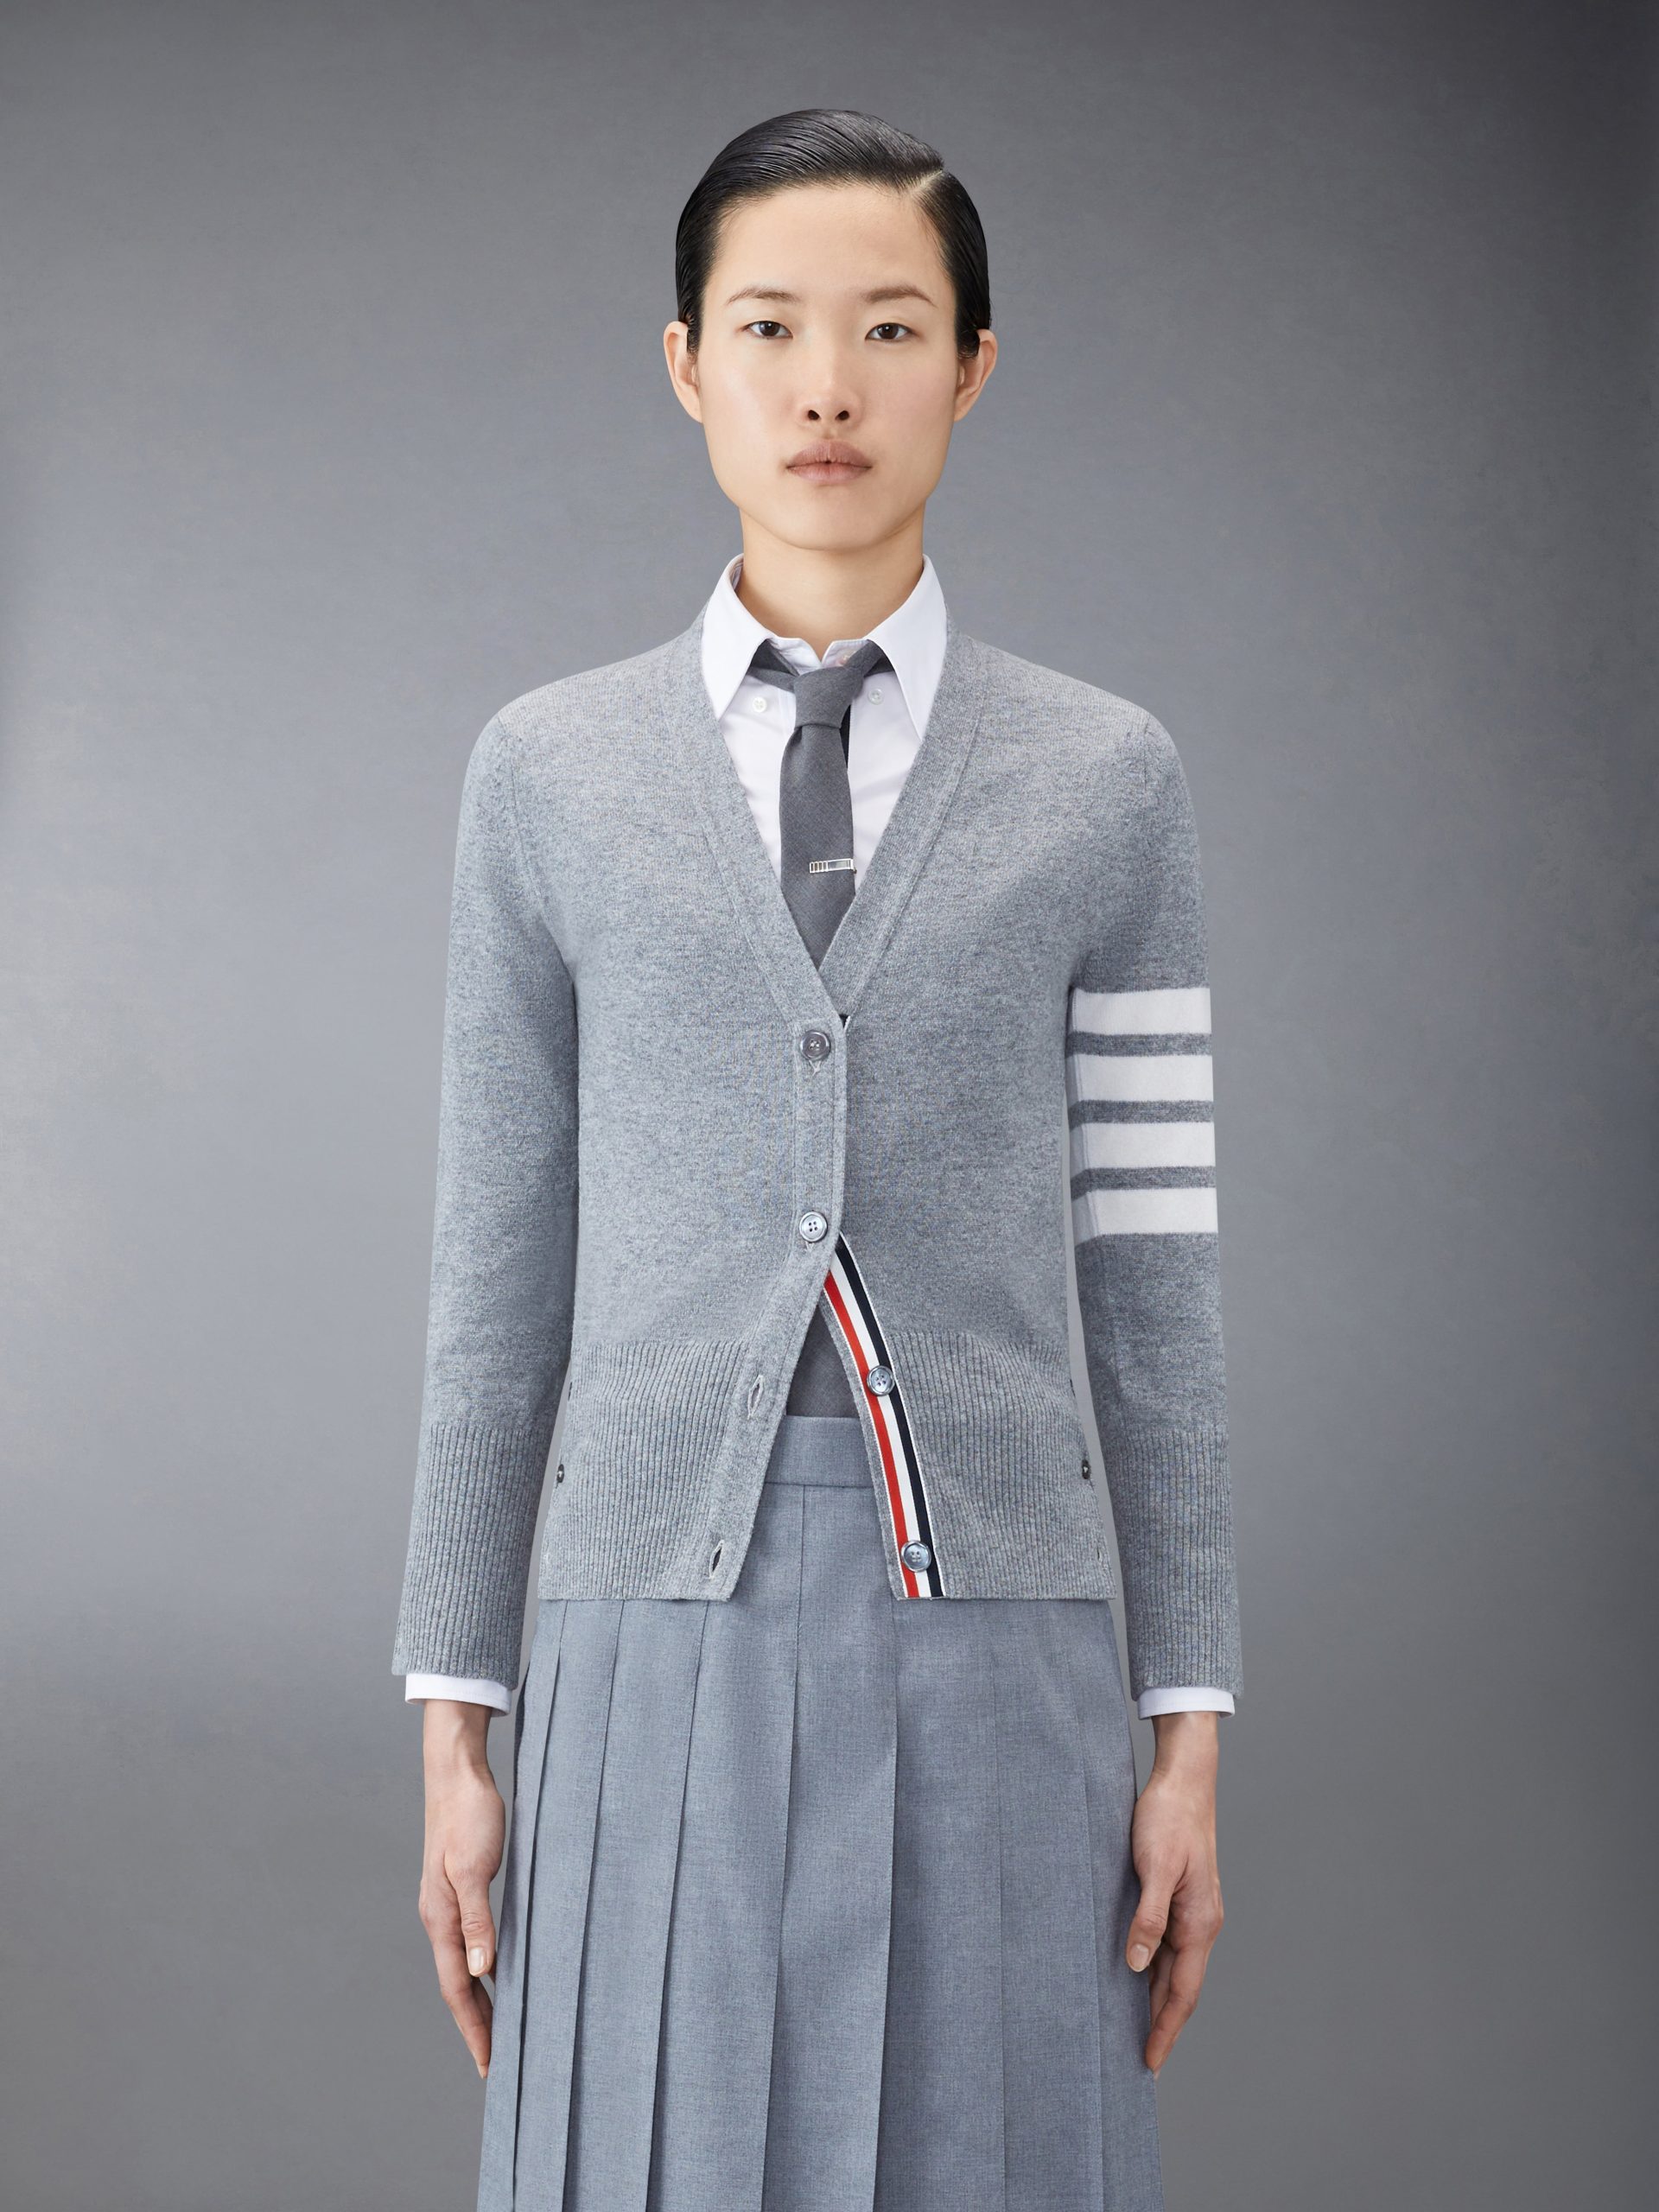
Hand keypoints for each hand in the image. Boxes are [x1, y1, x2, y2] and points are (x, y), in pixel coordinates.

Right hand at [417, 1699, 504, 2077]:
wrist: (457, 1773)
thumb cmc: (469, 1815)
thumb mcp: (475, 1867)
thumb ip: (478, 1919)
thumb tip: (482, 1970)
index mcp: (441, 1917)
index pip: (457, 1988)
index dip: (474, 2028)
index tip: (489, 2065)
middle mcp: (440, 1917)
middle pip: (458, 1985)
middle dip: (476, 2025)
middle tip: (497, 2063)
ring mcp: (448, 1904)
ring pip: (463, 1966)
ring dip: (480, 2000)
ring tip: (499, 2030)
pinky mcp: (460, 1890)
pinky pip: (470, 1943)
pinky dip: (483, 1969)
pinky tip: (498, 1973)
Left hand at [1124, 1709, 1223, 2076]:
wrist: (1184, 1779)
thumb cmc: (1169, 1818)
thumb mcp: (1153, 1867)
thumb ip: (1147, 1918)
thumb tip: (1135, 1965)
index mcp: (1199, 1923)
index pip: (1182, 1992)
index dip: (1165, 2029)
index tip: (1149, 2063)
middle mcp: (1200, 1924)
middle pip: (1179, 1988)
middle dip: (1161, 2024)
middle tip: (1137, 2059)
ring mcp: (1192, 1912)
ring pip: (1172, 1968)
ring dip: (1155, 1999)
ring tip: (1131, 2029)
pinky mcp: (1180, 1897)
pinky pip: (1167, 1945)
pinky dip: (1152, 1969)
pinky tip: (1134, 1976)